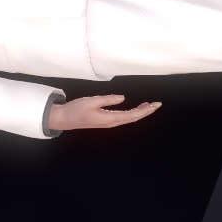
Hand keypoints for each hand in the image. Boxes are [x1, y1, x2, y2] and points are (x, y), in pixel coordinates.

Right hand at [47, 94, 162, 132]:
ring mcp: (109, 122)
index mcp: (110, 118)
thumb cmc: (77, 109)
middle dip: (146, 111)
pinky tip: (136, 108)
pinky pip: (123, 117)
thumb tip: (123, 98)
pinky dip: (132, 112)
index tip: (155, 104)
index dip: (145, 110)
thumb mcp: (92, 101)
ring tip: (149, 105)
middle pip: (133, 118)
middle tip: (157, 104)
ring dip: (140, 112)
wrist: (65, 119)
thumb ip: (108, 100)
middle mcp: (112, 122)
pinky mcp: (106, 120)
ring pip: (129, 118)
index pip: (132, 115)